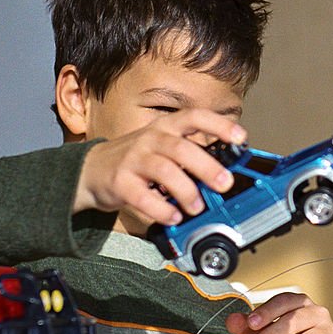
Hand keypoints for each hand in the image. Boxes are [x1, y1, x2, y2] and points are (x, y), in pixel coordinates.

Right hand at [73, 109, 246, 225]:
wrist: (91, 170)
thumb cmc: (137, 160)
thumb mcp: (163, 147)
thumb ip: (190, 155)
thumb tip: (227, 173)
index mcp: (166, 127)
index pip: (195, 117)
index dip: (219, 125)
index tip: (241, 138)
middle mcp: (150, 139)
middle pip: (182, 148)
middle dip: (207, 166)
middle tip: (225, 184)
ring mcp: (134, 159)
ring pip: (165, 171)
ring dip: (186, 191)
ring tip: (197, 207)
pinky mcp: (120, 182)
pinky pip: (143, 196)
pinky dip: (161, 209)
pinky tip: (173, 216)